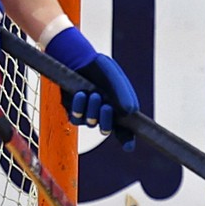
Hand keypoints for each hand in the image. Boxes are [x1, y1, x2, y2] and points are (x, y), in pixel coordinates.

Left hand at [43, 28, 138, 148]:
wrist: (77, 58)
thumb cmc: (100, 68)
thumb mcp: (114, 75)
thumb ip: (123, 91)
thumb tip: (130, 111)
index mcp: (118, 109)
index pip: (125, 130)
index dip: (127, 140)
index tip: (129, 147)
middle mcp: (104, 114)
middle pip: (107, 130)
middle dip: (106, 122)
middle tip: (106, 107)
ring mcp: (88, 114)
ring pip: (91, 123)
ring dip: (92, 111)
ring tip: (93, 94)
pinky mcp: (73, 111)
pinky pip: (76, 118)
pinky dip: (79, 107)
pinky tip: (80, 94)